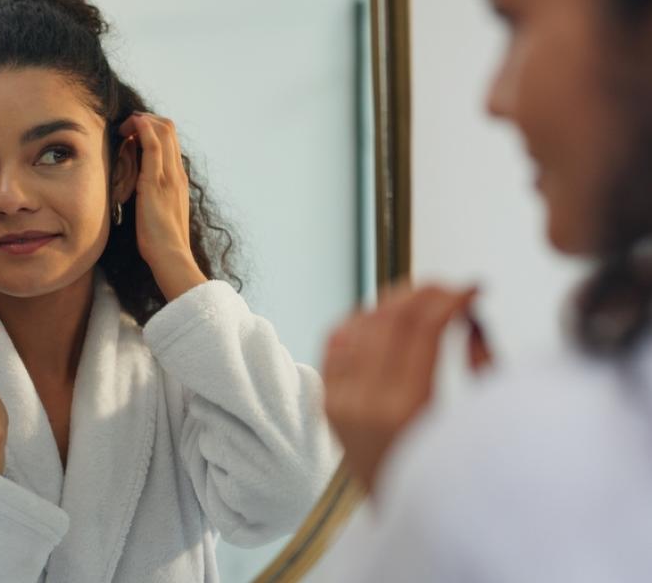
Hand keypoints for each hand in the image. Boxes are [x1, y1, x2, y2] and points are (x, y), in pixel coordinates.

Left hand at [118, 112, 205, 300]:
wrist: (170, 255)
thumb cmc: (162, 241)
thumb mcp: (159, 212)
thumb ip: (154, 196)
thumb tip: (139, 188)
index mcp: (178, 180)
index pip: (171, 141)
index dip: (152, 128)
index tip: (133, 133)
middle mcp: (176, 173)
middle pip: (169, 129)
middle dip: (146, 119)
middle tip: (126, 126)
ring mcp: (168, 176)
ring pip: (163, 131)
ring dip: (142, 121)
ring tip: (124, 126)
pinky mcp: (155, 182)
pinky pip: (153, 146)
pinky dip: (143, 129)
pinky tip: (132, 125)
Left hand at [322, 284, 489, 491]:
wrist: (399, 517)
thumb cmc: (445, 474)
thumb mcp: (476, 423)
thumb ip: (480, 364)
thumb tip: (471, 314)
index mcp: (406, 410)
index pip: (425, 327)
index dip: (452, 297)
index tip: (474, 288)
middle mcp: (365, 402)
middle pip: (391, 317)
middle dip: (425, 292)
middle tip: (451, 287)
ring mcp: (339, 401)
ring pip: (360, 322)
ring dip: (394, 301)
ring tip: (423, 298)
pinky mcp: (326, 401)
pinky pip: (336, 341)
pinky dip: (360, 320)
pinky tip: (383, 316)